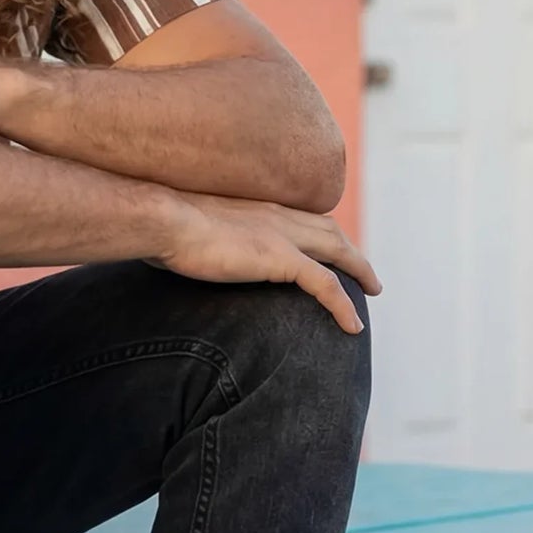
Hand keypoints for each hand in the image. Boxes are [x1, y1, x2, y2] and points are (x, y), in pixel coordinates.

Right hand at [153, 191, 382, 333]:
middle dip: (350, 249)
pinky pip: (325, 285)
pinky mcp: (279, 259)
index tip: (326, 244)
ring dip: (359, 270)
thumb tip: (183, 246)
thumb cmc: (160, 222)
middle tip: (363, 271)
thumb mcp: (183, 223)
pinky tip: (353, 326)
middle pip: (328, 229)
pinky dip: (343, 305)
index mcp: (253, 206)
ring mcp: (280, 235)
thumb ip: (196, 232)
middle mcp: (274, 215)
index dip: (318, 229)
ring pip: (337, 250)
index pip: (299, 215)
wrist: (162, 219)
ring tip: (372, 290)